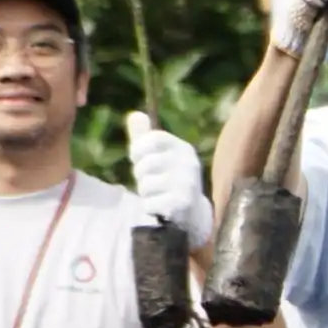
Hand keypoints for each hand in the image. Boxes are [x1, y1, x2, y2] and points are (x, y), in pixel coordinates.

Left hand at [125, 109, 214, 247]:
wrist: (192, 212)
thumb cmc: (170, 179)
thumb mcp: (159, 156)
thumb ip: (144, 137)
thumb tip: (134, 115)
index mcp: (184, 148)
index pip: (153, 138)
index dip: (138, 148)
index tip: (136, 157)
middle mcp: (189, 163)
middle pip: (145, 163)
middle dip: (140, 175)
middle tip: (151, 180)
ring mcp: (187, 183)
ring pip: (145, 184)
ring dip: (145, 192)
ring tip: (158, 194)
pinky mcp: (182, 203)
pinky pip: (149, 203)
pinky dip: (149, 206)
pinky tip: (160, 207)